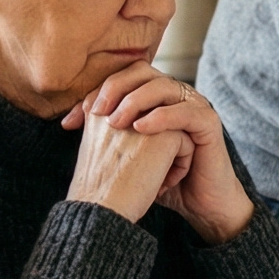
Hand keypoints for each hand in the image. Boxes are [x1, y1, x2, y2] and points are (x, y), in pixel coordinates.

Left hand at [66, 66, 252, 243]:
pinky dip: (161, 116)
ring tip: (115, 123)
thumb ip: (107, 134)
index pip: (122, 79)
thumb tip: (69, 122)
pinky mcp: (208, 122)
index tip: (72, 122)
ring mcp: (194, 105)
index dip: (95, 94)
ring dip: (135, 101)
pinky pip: (185, 111)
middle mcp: (175, 95)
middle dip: (114, 89)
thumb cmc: (162, 180)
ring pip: (163, 86)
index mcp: (156, 97)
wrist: (198, 205)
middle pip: (142, 72)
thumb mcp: (128, 155)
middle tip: (96, 113)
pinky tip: (141, 128)